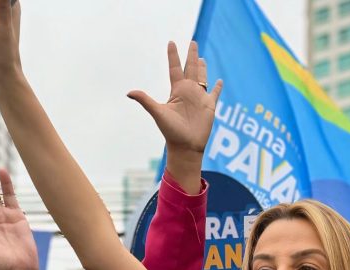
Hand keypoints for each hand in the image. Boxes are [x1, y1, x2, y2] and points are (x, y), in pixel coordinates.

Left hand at [128, 41, 222, 156]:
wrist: (186, 146)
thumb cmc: (171, 132)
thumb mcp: (158, 113)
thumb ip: (145, 101)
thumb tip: (129, 92)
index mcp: (177, 91)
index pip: (175, 68)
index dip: (173, 56)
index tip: (171, 42)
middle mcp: (188, 92)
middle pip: (190, 68)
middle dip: (191, 55)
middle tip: (193, 42)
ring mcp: (199, 98)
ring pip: (202, 78)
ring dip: (202, 68)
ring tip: (202, 59)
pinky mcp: (210, 106)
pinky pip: (215, 93)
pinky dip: (218, 87)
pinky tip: (219, 82)